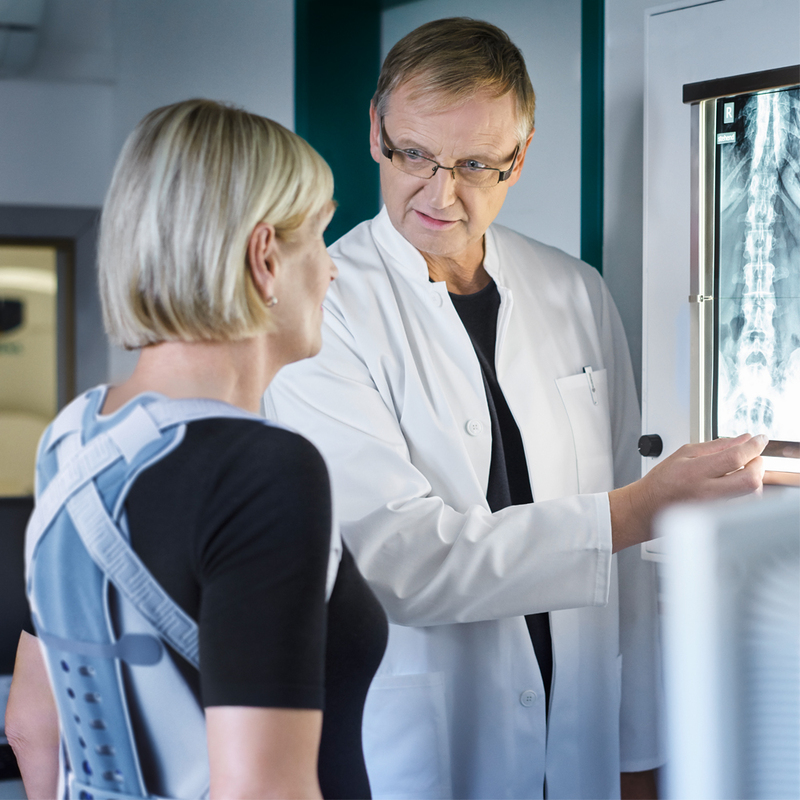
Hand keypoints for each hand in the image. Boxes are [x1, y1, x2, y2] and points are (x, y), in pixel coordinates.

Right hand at [610, 434, 766, 551]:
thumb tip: (742, 439)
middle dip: (758, 465)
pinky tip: (734, 482)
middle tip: (753, 457)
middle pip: (750, 480)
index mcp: (695, 472)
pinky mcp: (718, 516)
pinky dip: (744, 489)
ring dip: (752, 476)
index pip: (735, 457)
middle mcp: (706, 492)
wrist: (648, 508)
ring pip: (750, 493)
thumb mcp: (684, 454)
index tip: (759, 439)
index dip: (753, 446)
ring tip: (742, 469)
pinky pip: (742, 502)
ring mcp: (714, 507)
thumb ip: (716, 446)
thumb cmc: (661, 482)